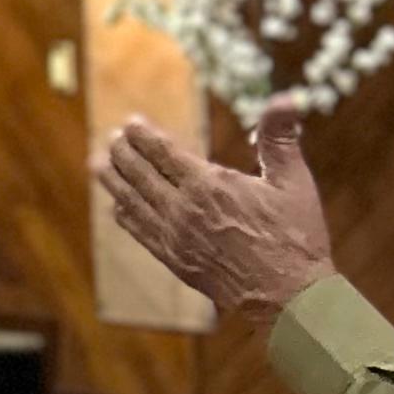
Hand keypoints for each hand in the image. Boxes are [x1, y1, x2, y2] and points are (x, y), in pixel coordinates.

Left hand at [94, 103, 336, 314]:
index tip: (130, 123)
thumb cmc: (295, 236)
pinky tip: (118, 205)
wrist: (287, 297)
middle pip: (139, 173)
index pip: (162, 152)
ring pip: (132, 201)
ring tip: (98, 163)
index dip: (143, 135)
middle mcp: (183, 209)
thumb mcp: (293, 181)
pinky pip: (139, 232)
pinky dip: (124, 214)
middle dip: (122, 152)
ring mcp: (174, 237)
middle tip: (111, 139)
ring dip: (114, 179)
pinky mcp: (174, 260)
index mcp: (209, 185)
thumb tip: (287, 96)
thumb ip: (280, 136)